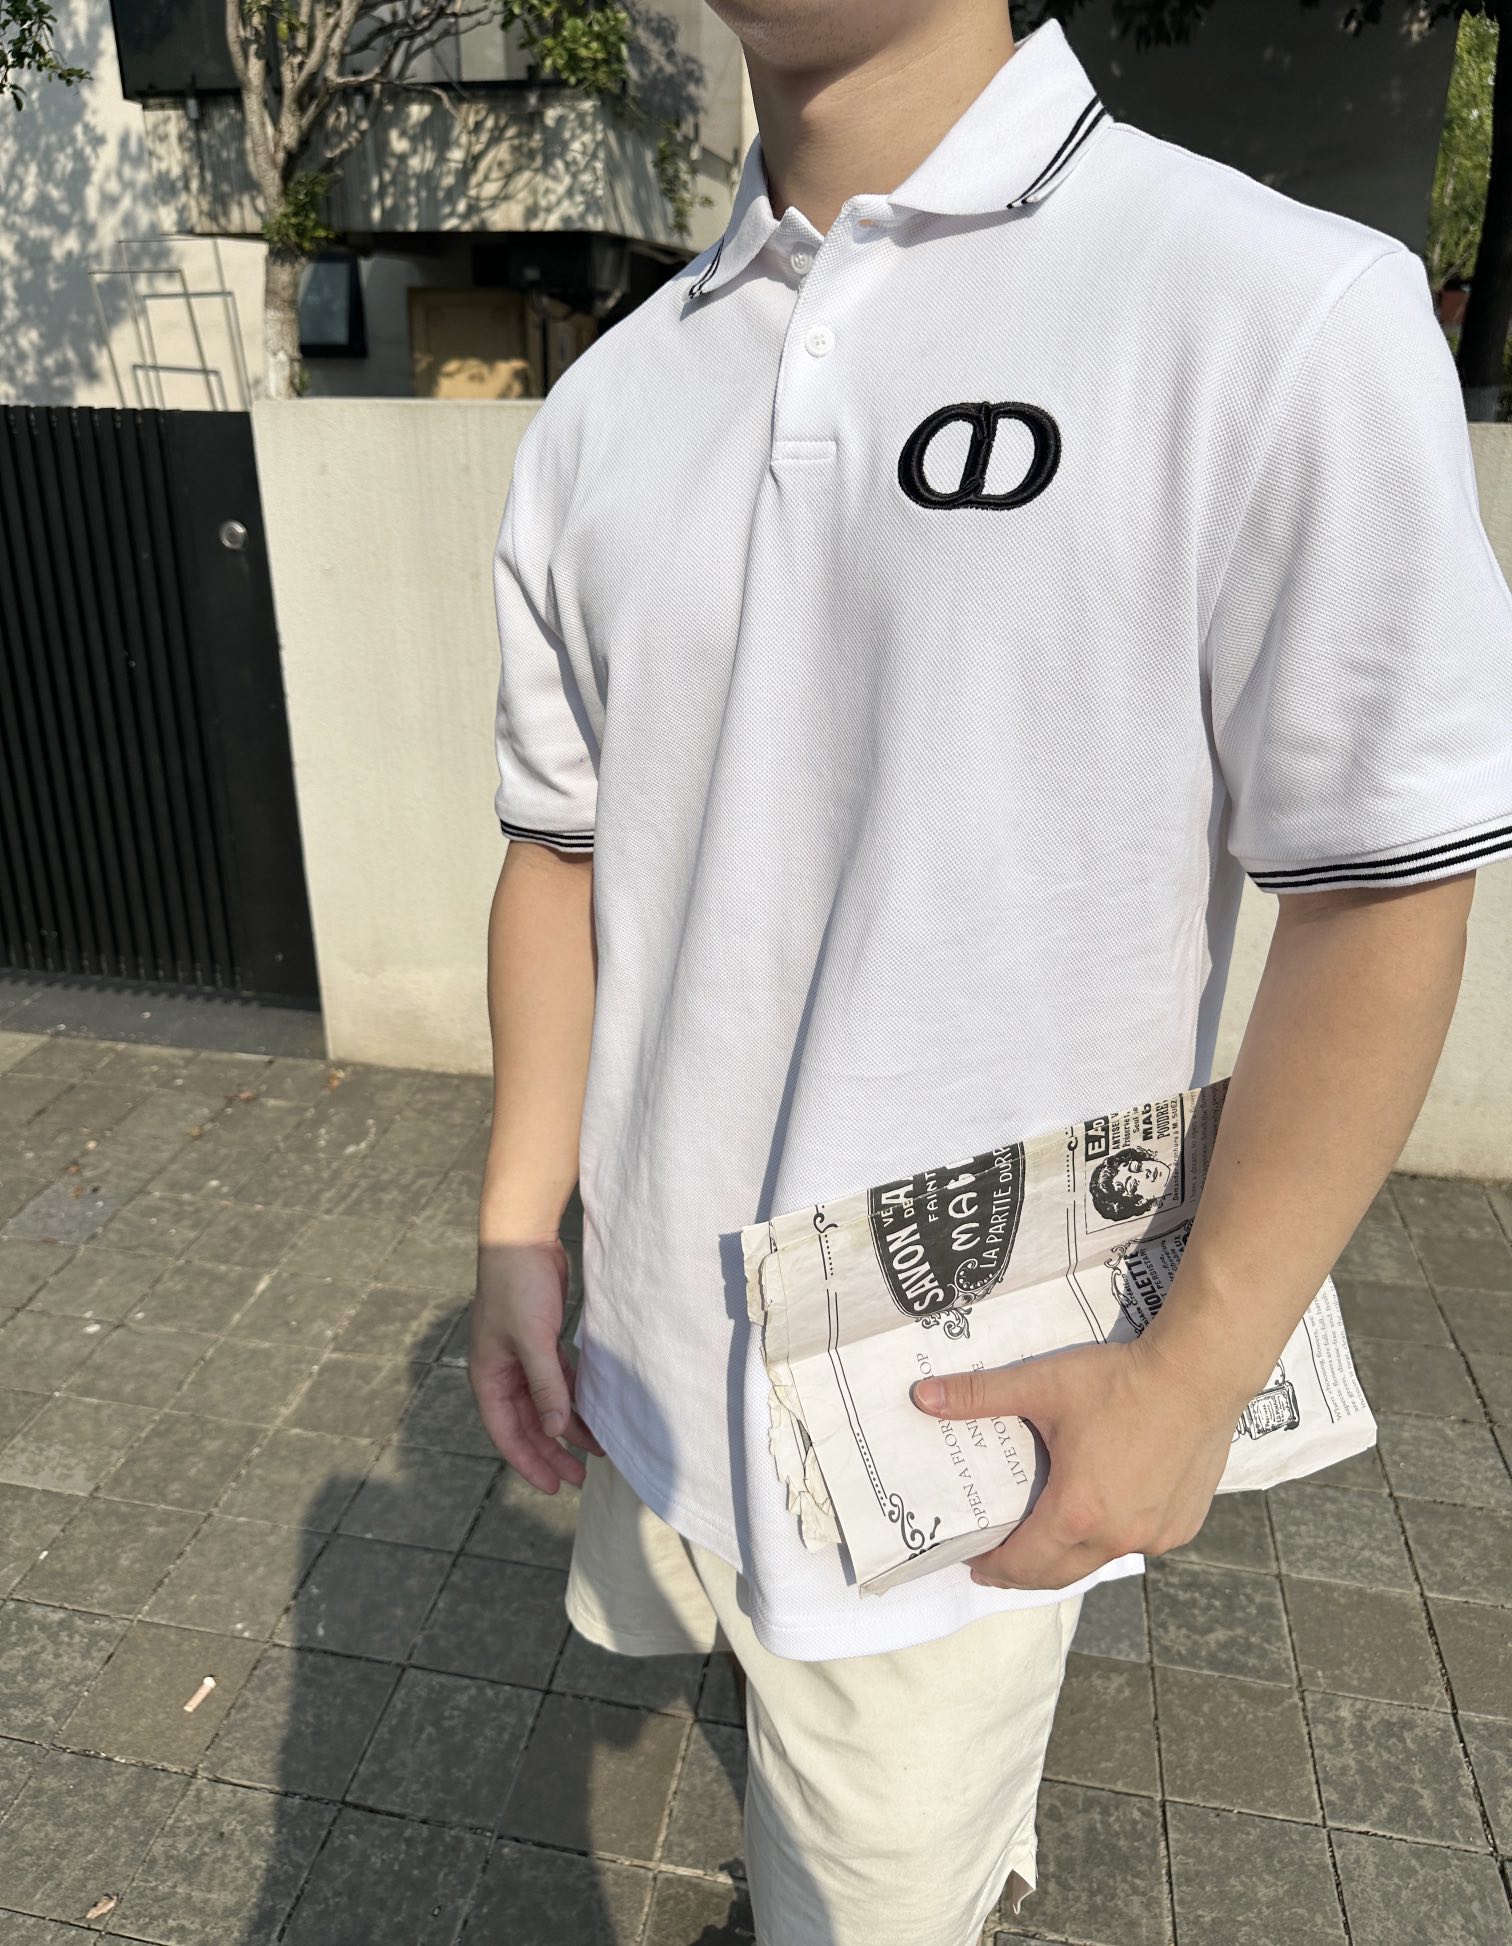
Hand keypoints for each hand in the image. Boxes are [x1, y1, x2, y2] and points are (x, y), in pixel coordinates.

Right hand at [470, 1236, 604, 1492]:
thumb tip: (556, 1431)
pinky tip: (592, 1412)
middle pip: (528, 1423)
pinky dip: (573, 1397)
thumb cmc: (518, 1286)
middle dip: (551, 1452)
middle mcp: (503, 1372)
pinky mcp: (542, 1340)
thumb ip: (546, 1386)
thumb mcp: (532, 1339)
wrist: (523, 1238)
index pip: (507, 1432)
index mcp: (489, 1376)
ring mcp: (522, 1356)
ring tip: (596, 1450)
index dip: (529, 1462)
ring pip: (545, 1404)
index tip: (554, 1486)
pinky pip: (558, 1380)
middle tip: (579, 1477)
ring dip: (567, 1426)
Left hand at [909, 1336, 1238, 1590]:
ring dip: (1066, 1559)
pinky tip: (1100, 1519)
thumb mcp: (1043, 1384)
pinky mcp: (1183, 1524)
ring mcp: (1155, 1534)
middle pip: (1058, 1574)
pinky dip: (1109, 1540)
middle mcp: (1118, 1536)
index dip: (994, 1567)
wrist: (1199, 1373)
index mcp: (1078, 1512)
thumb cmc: (1121, 1381)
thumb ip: (979, 1395)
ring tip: (1043, 1544)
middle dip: (1022, 1574)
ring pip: (1099, 1561)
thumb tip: (922, 1397)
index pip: (1024, 1561)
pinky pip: (1136, 1543)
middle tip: (997, 1567)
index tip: (974, 1562)